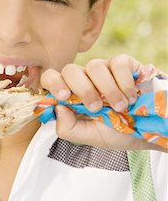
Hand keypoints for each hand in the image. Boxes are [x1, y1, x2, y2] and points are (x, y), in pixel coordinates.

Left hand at [40, 54, 163, 150]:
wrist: (149, 131)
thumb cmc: (117, 132)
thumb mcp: (90, 137)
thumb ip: (68, 128)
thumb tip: (56, 108)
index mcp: (71, 94)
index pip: (51, 78)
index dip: (53, 83)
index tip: (64, 97)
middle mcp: (85, 79)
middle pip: (70, 69)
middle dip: (83, 90)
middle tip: (96, 108)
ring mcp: (104, 69)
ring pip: (94, 66)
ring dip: (108, 90)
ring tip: (120, 107)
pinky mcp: (124, 64)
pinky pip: (117, 64)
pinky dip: (124, 83)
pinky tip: (132, 97)